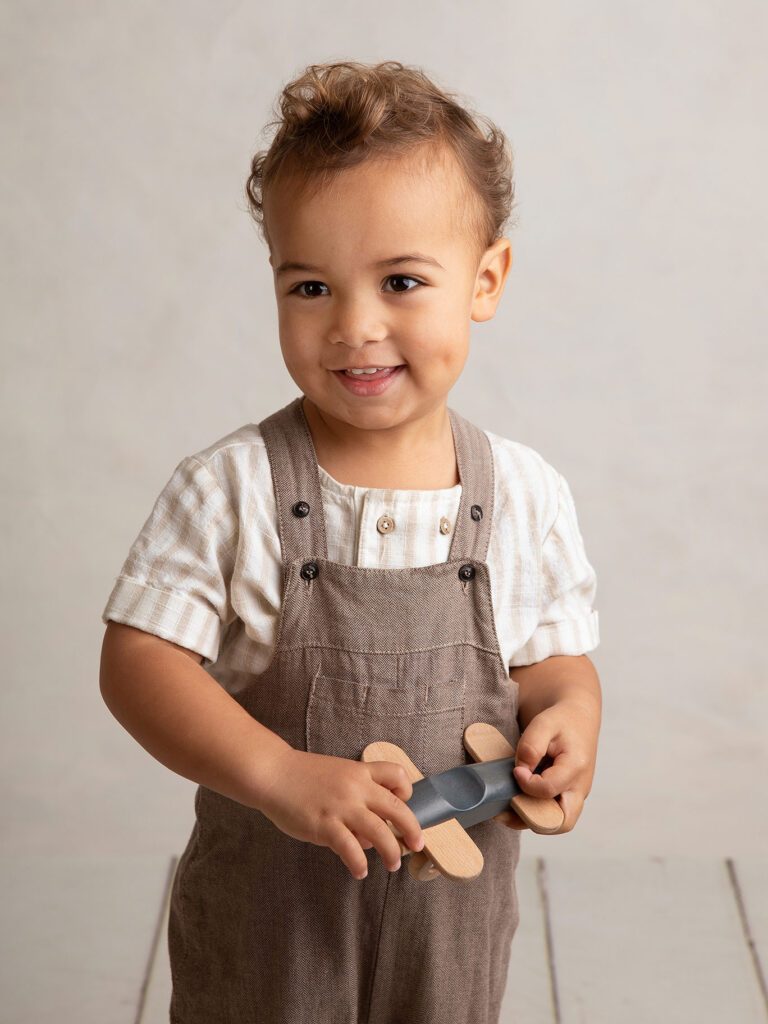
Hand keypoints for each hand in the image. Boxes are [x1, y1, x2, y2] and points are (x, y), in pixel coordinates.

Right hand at [257, 748, 424, 878]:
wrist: (272, 772)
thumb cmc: (300, 775)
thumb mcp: (335, 774)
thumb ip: (354, 798)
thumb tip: (368, 835)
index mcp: (359, 771)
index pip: (397, 774)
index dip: (406, 789)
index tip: (404, 803)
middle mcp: (355, 788)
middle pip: (397, 807)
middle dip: (412, 829)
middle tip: (417, 844)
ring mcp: (342, 807)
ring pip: (380, 832)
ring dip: (392, 852)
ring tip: (392, 865)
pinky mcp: (326, 825)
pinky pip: (351, 849)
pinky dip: (359, 863)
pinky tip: (360, 870)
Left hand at [503, 700, 599, 832]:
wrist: (577, 718)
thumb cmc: (561, 720)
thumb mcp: (544, 723)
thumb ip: (531, 746)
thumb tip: (520, 771)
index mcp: (576, 767)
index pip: (549, 789)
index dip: (526, 784)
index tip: (515, 771)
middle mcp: (579, 787)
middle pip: (562, 822)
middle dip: (532, 819)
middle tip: (506, 808)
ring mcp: (574, 794)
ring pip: (556, 823)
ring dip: (530, 819)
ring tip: (504, 810)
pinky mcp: (566, 796)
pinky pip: (551, 814)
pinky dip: (533, 813)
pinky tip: (513, 803)